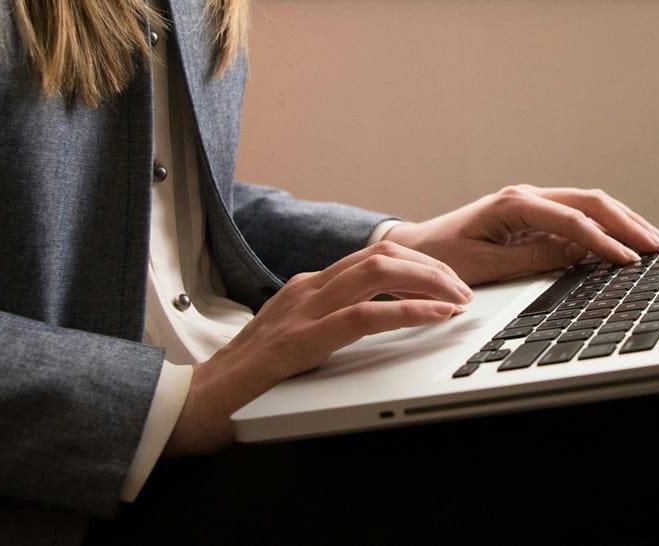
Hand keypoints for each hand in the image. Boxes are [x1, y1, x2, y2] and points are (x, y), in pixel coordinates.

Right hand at [163, 241, 471, 455]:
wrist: (194, 405)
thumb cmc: (249, 379)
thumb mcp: (299, 338)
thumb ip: (332, 321)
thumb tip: (383, 316)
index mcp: (309, 286)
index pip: (375, 255)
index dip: (420, 263)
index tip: (450, 281)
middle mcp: (308, 288)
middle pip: (384, 254)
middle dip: (433, 267)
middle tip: (464, 289)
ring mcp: (303, 310)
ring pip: (379, 272)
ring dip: (429, 282)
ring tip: (458, 299)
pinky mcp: (301, 340)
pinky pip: (365, 315)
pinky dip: (409, 312)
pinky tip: (435, 318)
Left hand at [383, 184, 658, 286]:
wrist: (415, 248)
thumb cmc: (441, 256)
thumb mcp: (485, 265)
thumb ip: (532, 259)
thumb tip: (575, 255)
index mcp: (514, 204)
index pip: (572, 219)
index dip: (603, 240)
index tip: (626, 259)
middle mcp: (527, 196)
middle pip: (590, 201)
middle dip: (626, 222)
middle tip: (656, 245)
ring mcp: (533, 203)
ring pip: (589, 204)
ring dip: (622, 221)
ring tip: (651, 241)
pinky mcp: (535, 216)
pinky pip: (578, 216)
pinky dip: (606, 226)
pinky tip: (625, 240)